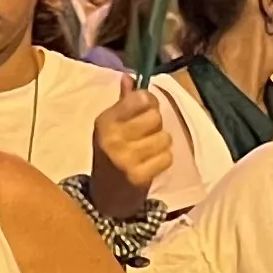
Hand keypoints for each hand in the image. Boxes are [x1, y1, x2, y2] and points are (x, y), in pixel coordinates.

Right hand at [89, 87, 176, 220]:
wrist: (105, 196)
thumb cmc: (112, 154)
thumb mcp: (112, 127)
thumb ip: (124, 102)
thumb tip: (129, 76)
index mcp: (105, 121)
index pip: (141, 98)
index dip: (149, 102)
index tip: (145, 111)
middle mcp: (112, 137)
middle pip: (155, 117)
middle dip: (155, 126)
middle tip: (144, 137)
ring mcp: (125, 157)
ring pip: (164, 138)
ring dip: (161, 145)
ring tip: (148, 152)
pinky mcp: (138, 176)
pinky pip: (167, 157)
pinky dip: (163, 161)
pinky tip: (150, 165)